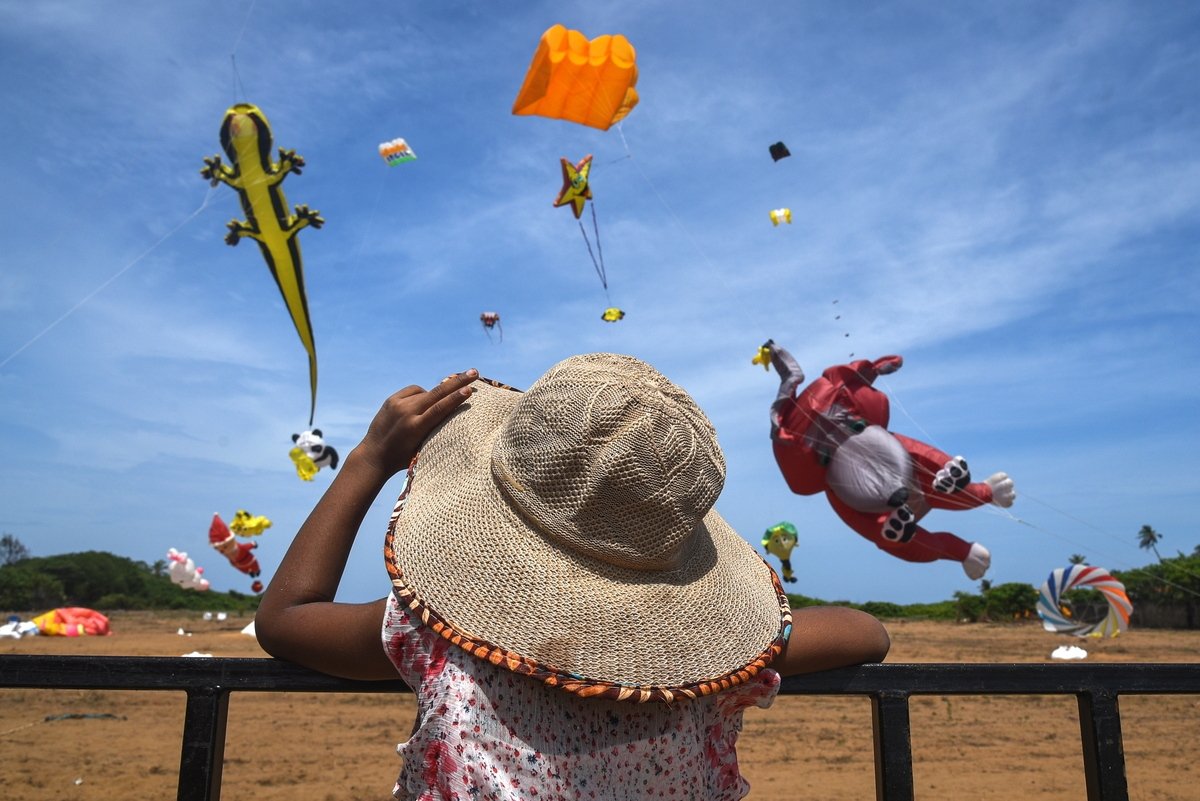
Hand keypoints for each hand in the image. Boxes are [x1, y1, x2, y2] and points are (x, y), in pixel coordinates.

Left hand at [355, 368, 477, 477]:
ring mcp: (397, 404)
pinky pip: (414, 391)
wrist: (374, 455)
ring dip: (435, 396)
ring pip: (425, 392)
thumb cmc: (403, 457)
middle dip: (458, 382)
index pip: (440, 408)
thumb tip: (450, 410)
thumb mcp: (422, 447)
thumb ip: (434, 429)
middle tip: (474, 372)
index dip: (456, 398)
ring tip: (436, 406)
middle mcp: (406, 413)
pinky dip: (421, 395)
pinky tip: (422, 404)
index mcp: (416, 428)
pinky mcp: (391, 400)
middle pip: (437, 393)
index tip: (469, 389)